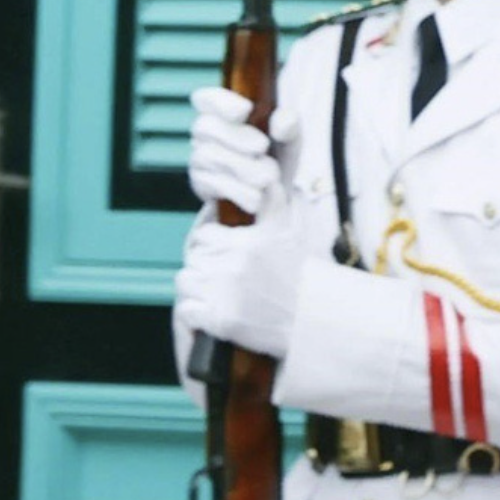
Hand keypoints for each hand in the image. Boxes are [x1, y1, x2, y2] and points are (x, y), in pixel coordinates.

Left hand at [173, 192, 302, 360]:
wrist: (313, 322)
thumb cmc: (302, 278)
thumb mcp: (292, 233)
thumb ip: (275, 203)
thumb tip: (268, 178)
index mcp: (248, 242)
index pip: (205, 236)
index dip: (214, 245)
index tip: (229, 257)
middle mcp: (234, 265)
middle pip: (194, 258)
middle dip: (207, 267)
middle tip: (227, 280)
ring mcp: (225, 293)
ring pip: (186, 281)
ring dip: (198, 289)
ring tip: (220, 296)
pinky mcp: (219, 320)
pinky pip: (186, 310)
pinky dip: (195, 313)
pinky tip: (213, 314)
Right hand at [187, 86, 296, 215]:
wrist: (276, 194)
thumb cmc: (278, 154)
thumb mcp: (290, 138)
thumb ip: (290, 126)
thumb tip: (281, 124)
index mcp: (225, 113)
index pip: (206, 99)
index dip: (220, 101)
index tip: (245, 110)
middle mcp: (207, 133)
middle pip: (205, 126)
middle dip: (236, 137)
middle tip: (262, 147)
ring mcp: (200, 158)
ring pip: (209, 155)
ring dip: (244, 168)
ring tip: (269, 177)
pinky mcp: (201, 184)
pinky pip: (213, 183)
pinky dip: (240, 191)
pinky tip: (258, 197)